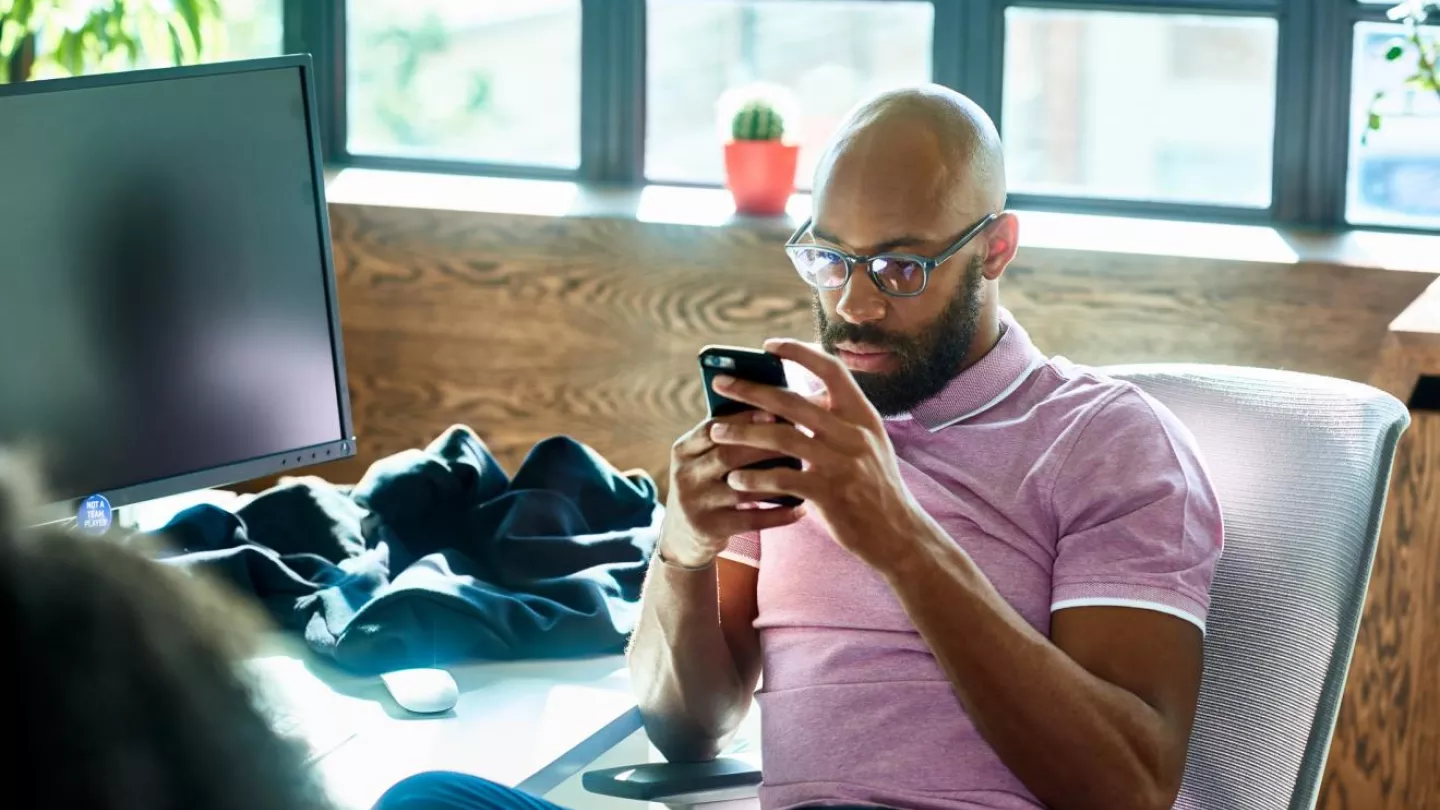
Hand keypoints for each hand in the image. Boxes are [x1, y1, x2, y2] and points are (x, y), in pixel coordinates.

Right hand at [660, 410, 808, 567]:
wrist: (682, 537)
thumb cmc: (707, 485)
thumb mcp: (703, 459)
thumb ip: (727, 437)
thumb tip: (772, 404)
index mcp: (683, 451)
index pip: (712, 428)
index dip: (743, 419)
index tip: (775, 412)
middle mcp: (684, 476)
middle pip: (727, 456)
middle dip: (764, 446)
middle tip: (797, 438)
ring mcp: (695, 504)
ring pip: (741, 488)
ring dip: (776, 478)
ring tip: (805, 470)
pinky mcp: (710, 529)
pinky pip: (751, 521)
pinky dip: (778, 514)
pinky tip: (802, 508)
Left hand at [706, 339, 924, 569]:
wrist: (899, 534)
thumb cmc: (873, 485)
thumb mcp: (866, 443)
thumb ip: (836, 420)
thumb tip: (790, 397)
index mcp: (863, 415)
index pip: (832, 369)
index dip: (800, 352)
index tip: (769, 346)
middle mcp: (854, 433)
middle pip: (793, 400)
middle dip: (751, 389)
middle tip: (720, 382)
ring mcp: (842, 463)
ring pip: (781, 436)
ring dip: (742, 432)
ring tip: (716, 432)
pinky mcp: (829, 494)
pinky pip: (782, 479)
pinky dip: (754, 478)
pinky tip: (736, 480)